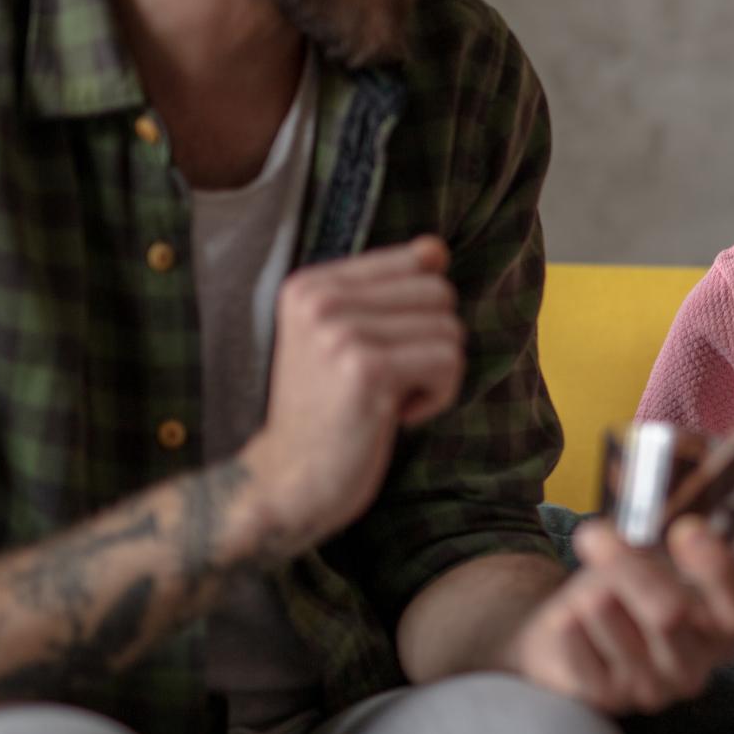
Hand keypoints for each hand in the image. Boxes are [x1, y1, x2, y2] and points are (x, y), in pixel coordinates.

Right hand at [242, 236, 464, 553]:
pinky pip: (448, 361)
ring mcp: (340, 331)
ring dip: (435, 374)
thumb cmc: (327, 413)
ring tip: (388, 399)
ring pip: (449, 328)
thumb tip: (436, 249)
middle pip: (439, 292)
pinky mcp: (366, 368)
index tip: (382, 350)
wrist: (284, 484)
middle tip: (387, 382)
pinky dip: (437, 396)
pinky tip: (395, 416)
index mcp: (310, 284)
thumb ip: (388, 290)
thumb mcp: (345, 339)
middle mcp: (320, 299)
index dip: (421, 312)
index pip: (416, 260)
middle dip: (432, 343)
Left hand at [509, 516, 733, 713]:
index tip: (686, 528)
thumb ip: (733, 541)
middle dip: (631, 567)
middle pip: (669, 614)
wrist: (582, 628)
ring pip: (617, 626)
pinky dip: (569, 622)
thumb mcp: (682, 556)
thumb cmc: (639, 585)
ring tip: (587, 583)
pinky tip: (571, 615)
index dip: (718, 569)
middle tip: (598, 533)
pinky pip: (579, 649)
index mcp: (728, 627)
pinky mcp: (604, 698)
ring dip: (593, 591)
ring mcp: (651, 687)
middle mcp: (697, 663)